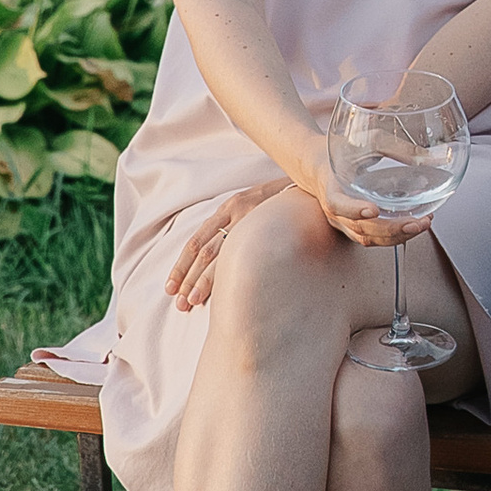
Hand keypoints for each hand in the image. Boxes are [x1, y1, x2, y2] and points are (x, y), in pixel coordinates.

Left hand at [163, 182, 283, 309]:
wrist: (318, 187)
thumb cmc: (290, 204)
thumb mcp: (261, 206)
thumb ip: (244, 225)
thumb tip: (225, 259)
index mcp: (231, 207)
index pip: (197, 240)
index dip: (182, 265)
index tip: (172, 287)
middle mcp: (236, 211)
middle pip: (203, 250)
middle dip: (188, 278)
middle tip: (179, 303)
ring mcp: (251, 218)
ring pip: (217, 254)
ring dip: (201, 281)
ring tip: (190, 302)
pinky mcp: (267, 225)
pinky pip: (241, 253)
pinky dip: (227, 273)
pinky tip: (220, 293)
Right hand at [294, 133, 431, 253]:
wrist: (318, 163)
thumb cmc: (343, 148)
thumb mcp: (369, 140)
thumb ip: (399, 148)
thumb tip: (433, 158)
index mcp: (330, 187)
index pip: (338, 204)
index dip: (354, 209)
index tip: (373, 210)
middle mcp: (335, 211)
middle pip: (361, 228)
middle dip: (392, 229)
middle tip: (417, 222)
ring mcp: (344, 222)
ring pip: (369, 238)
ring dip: (398, 236)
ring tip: (424, 223)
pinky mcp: (354, 227)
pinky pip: (374, 238)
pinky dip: (395, 236)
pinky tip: (416, 224)